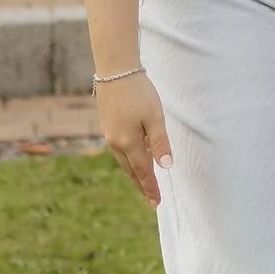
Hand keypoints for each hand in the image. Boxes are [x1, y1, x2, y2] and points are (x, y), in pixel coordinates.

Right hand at [96, 68, 172, 201]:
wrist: (114, 71)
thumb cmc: (138, 92)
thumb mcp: (155, 117)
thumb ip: (160, 142)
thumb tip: (166, 166)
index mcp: (128, 143)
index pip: (144, 171)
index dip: (151, 187)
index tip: (157, 202)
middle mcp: (116, 143)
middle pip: (132, 170)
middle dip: (142, 185)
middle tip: (152, 200)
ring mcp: (110, 135)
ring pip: (124, 161)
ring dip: (135, 173)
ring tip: (144, 184)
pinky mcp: (108, 126)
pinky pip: (120, 150)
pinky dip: (129, 160)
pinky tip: (135, 159)